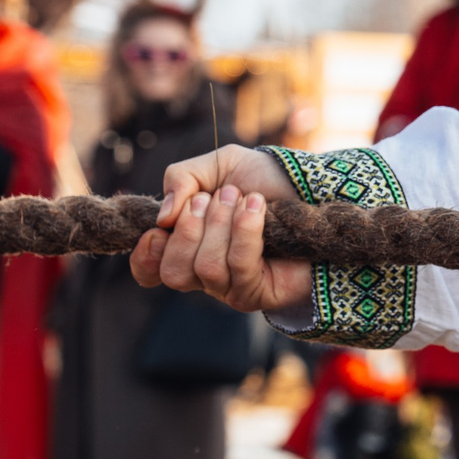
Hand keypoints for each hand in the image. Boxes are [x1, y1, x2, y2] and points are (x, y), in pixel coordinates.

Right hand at [131, 145, 308, 312]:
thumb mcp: (219, 166)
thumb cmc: (263, 179)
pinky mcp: (259, 293)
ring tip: (243, 199)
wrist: (312, 188)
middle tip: (216, 198)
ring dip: (222, 225)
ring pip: (206, 269)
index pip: (151, 271)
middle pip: (174, 272)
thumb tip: (163, 218)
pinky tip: (258, 208)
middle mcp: (204, 273)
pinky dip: (246, 231)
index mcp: (187, 246)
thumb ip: (181, 179)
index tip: (160, 227)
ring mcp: (231, 287)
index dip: (146, 256)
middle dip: (191, 229)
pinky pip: (240, 268)